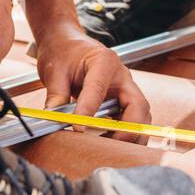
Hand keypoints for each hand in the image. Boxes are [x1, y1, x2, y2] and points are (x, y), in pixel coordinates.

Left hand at [35, 24, 150, 142]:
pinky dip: (125, 135)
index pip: (99, 88)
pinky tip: (107, 144)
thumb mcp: (54, 71)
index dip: (89, 110)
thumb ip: (56, 96)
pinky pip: (132, 121)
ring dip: (130, 136)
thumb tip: (53, 122)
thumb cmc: (64, 52)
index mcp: (104, 61)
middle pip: (138, 106)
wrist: (68, 43)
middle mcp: (122, 76)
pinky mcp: (124, 101)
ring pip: (141, 117)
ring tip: (108, 151)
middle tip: (108, 148)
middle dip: (128, 131)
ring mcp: (126, 89)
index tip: (78, 128)